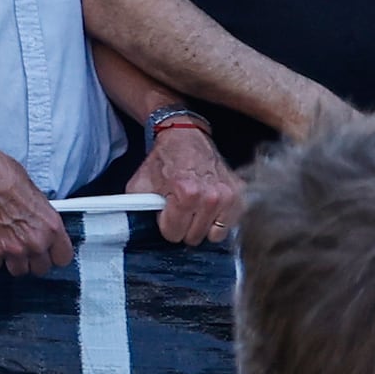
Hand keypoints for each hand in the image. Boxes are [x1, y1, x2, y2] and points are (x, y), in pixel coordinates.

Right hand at [0, 131, 73, 276]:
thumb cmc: (6, 177)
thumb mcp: (38, 197)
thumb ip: (43, 221)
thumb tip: (41, 229)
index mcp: (52, 227)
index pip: (63, 258)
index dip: (54, 256)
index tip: (48, 253)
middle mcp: (36, 241)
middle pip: (40, 269)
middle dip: (33, 259)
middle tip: (24, 247)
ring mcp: (15, 248)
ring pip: (18, 271)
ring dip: (13, 261)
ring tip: (7, 246)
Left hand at [138, 114, 237, 244]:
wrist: (184, 136)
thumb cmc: (164, 160)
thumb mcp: (140, 184)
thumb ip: (137, 209)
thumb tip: (134, 229)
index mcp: (185, 193)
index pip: (174, 234)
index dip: (166, 225)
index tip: (166, 213)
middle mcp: (210, 197)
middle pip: (194, 237)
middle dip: (184, 227)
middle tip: (180, 209)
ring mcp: (228, 196)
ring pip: (214, 235)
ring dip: (203, 225)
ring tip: (195, 208)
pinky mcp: (239, 194)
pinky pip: (230, 224)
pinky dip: (219, 219)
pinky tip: (208, 206)